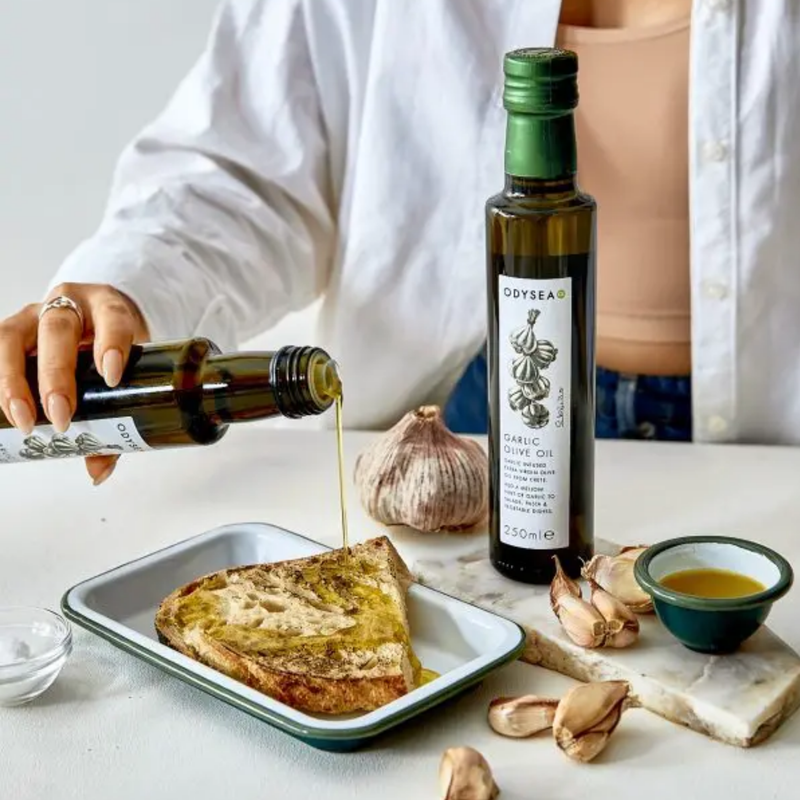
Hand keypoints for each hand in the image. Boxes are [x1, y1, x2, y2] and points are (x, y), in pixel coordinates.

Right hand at [0, 283, 149, 483]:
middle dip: (56, 375)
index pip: (113, 318)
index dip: (112, 343)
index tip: (112, 377)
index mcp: (107, 307)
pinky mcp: (9, 330)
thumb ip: (117, 417)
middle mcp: (68, 305)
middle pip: (57, 330)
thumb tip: (99, 470)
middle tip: (62, 416)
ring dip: (13, 381)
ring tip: (24, 420)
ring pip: (12, 338)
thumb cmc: (110, 348)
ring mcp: (32, 315)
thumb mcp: (123, 373)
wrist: (91, 320)